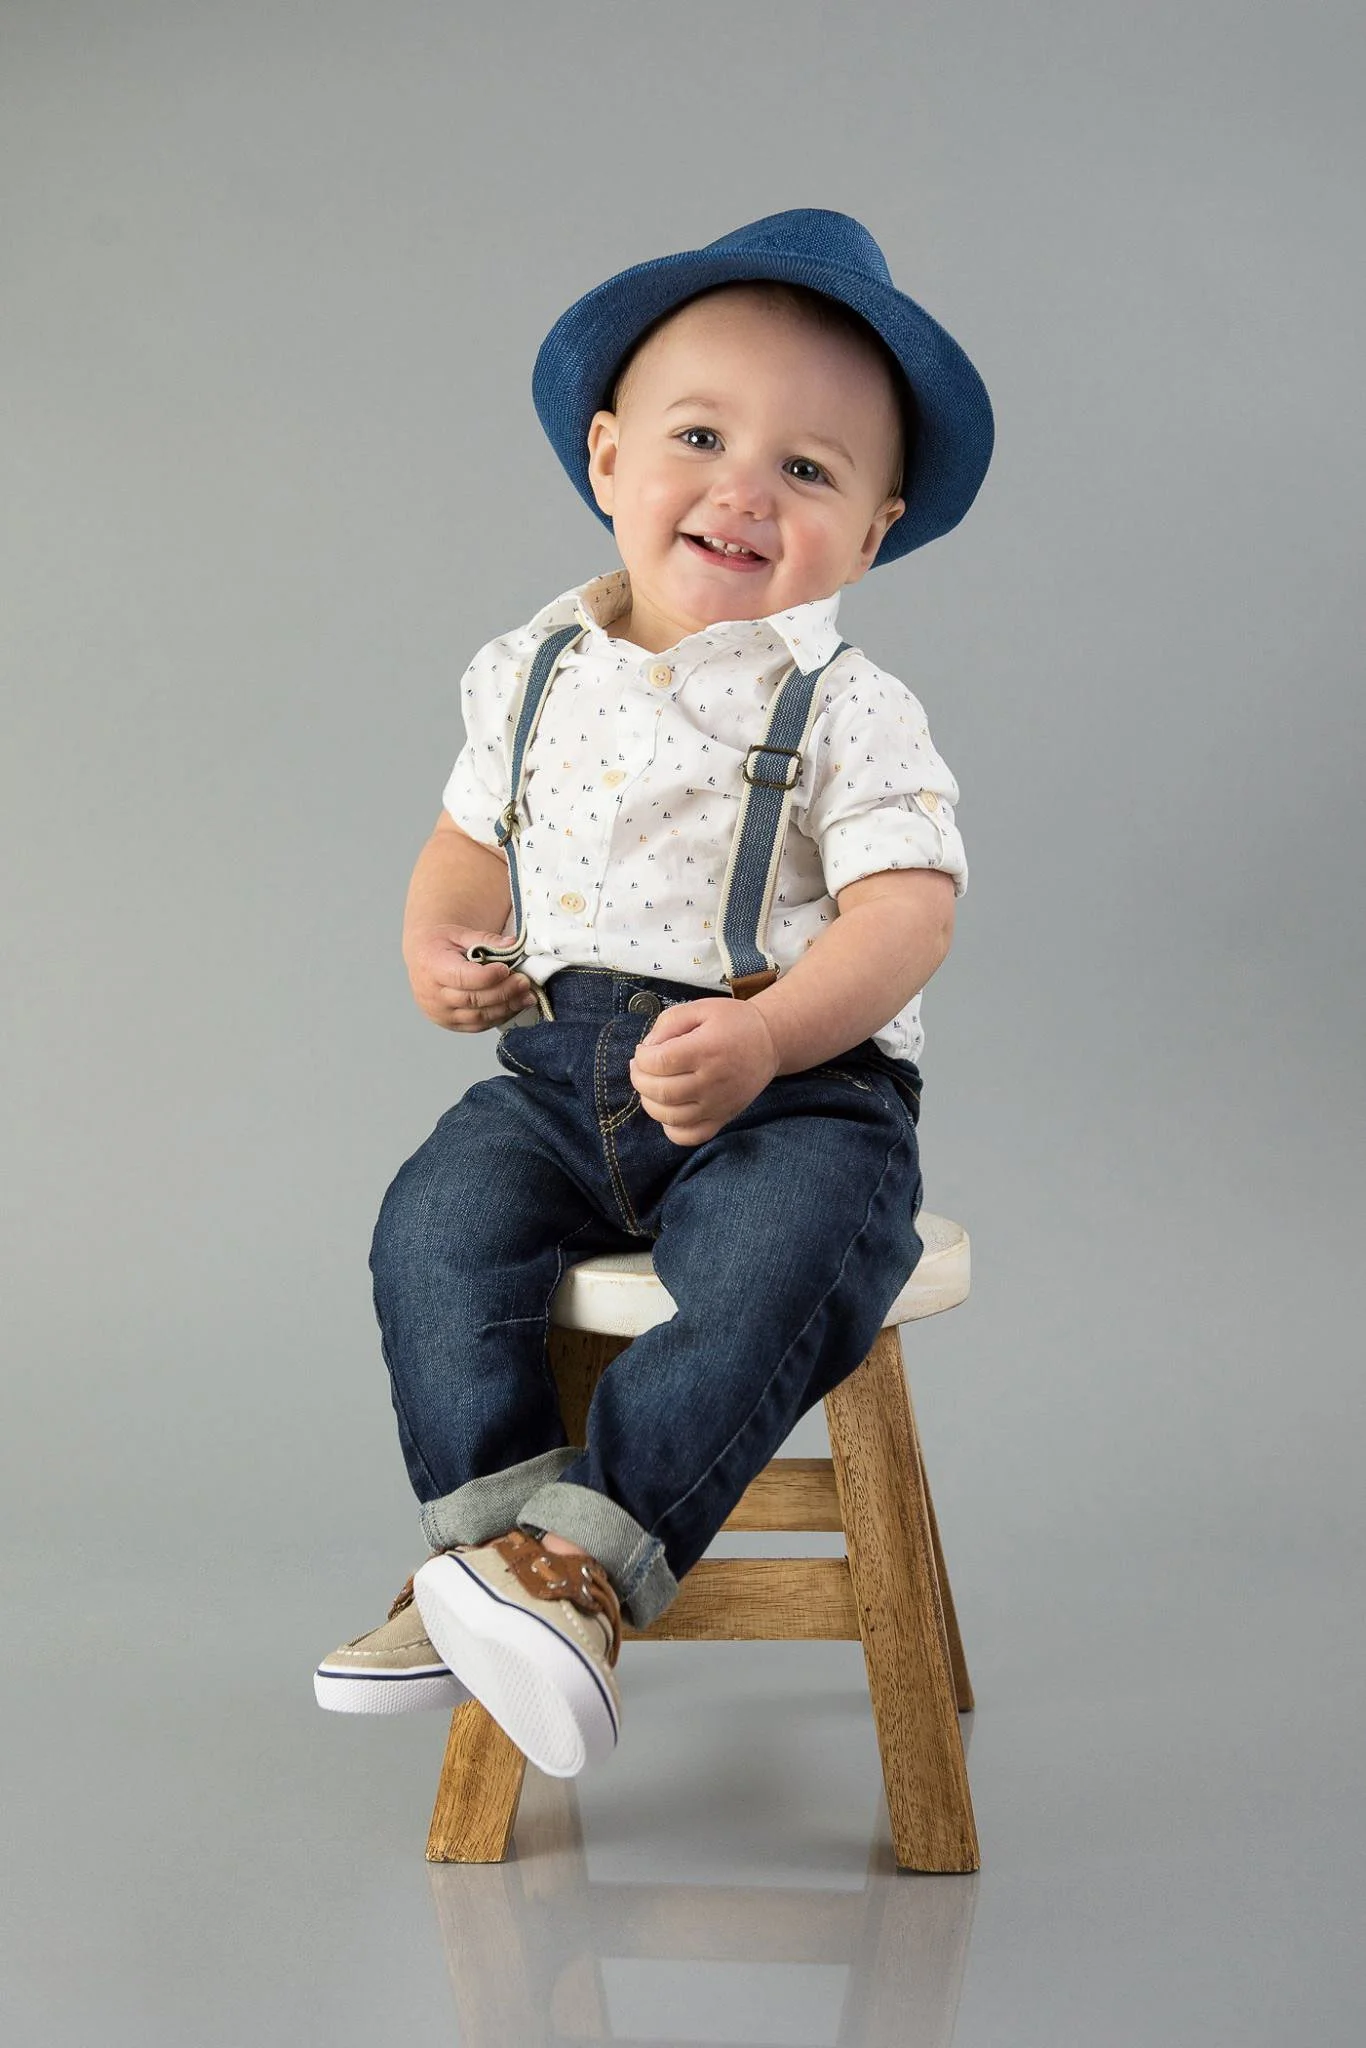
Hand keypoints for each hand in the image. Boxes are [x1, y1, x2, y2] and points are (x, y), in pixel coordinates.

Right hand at [403, 924, 533, 1032]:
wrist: (424, 960)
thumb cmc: (441, 945)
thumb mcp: (460, 934)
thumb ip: (486, 939)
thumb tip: (512, 944)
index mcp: (431, 967)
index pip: (461, 977)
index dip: (487, 976)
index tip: (506, 969)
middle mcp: (432, 995)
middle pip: (473, 999)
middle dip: (503, 992)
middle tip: (524, 982)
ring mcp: (440, 1013)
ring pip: (478, 1016)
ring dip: (506, 1007)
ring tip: (527, 996)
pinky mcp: (450, 1024)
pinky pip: (479, 1025)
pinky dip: (500, 1017)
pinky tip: (515, 1005)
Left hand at [629, 998, 779, 1145]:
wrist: (769, 1041)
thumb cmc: (733, 1022)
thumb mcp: (700, 1008)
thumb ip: (668, 1023)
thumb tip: (647, 1048)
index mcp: (706, 1050)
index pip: (659, 1062)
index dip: (641, 1057)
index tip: (643, 1051)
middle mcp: (712, 1081)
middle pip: (660, 1092)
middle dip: (639, 1079)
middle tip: (640, 1068)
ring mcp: (718, 1104)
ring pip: (670, 1117)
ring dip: (650, 1103)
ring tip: (651, 1086)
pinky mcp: (723, 1117)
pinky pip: (690, 1136)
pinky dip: (672, 1129)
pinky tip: (670, 1110)